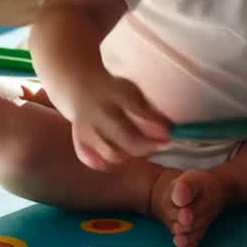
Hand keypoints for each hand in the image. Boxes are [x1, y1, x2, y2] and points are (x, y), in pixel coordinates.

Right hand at [53, 74, 171, 170]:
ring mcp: (86, 127)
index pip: (136, 109)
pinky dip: (102, 163)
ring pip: (109, 151)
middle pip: (124, 137)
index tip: (171, 132)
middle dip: (147, 146)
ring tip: (143, 151)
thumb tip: (170, 128)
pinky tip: (116, 163)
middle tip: (163, 146)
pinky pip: (87, 156)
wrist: (76, 83)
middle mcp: (98, 111)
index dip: (156, 123)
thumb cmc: (111, 88)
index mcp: (113, 92)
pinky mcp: (78, 138)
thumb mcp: (130, 89)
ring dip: (129, 156)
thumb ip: (147, 108)